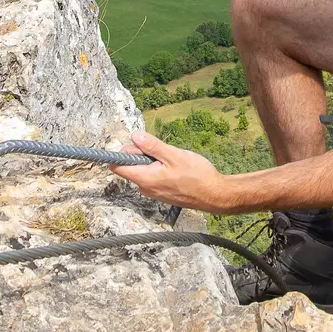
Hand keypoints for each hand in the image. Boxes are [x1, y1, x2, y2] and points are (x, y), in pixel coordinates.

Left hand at [111, 131, 234, 211]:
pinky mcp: (162, 193)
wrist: (214, 195)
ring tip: (170, 158)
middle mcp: (146, 188)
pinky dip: (159, 169)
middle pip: (131, 167)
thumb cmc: (197, 176)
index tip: (135, 144)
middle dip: (140, 154)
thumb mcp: (174, 155)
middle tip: (160, 149)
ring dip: (152, 161)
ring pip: (143, 171)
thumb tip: (135, 136)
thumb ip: (152, 146)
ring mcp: (154, 192)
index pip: (118, 167)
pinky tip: (174, 167)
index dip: (122, 153)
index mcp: (145, 179)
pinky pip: (153, 177)